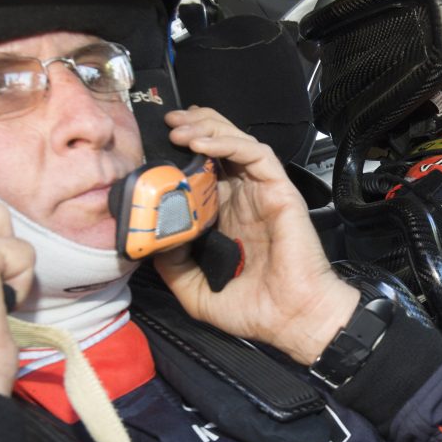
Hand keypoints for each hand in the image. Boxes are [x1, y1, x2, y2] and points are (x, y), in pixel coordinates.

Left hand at [154, 107, 358, 365]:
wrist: (290, 319)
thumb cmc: (252, 309)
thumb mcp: (195, 291)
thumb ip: (173, 266)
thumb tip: (151, 241)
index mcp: (226, 217)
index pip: (204, 171)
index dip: (183, 153)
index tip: (156, 145)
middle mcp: (243, 199)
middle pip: (220, 148)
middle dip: (194, 128)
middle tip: (168, 123)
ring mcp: (262, 192)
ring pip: (237, 143)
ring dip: (207, 129)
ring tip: (179, 129)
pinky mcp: (279, 190)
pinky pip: (255, 154)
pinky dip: (228, 143)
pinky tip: (202, 144)